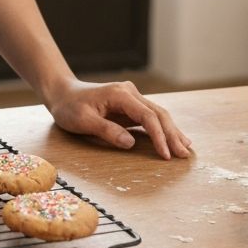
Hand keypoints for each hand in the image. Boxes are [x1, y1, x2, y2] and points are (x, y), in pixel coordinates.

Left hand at [45, 79, 193, 159]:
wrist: (62, 93)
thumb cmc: (69, 107)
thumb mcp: (83, 120)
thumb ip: (106, 130)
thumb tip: (130, 143)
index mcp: (120, 94)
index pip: (147, 116)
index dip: (159, 136)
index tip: (166, 155)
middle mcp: (129, 92)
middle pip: (158, 113)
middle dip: (172, 134)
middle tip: (184, 155)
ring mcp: (130, 98)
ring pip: (157, 114)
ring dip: (171, 131)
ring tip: (186, 149)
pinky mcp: (129, 106)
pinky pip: (150, 117)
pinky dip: (162, 129)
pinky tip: (173, 139)